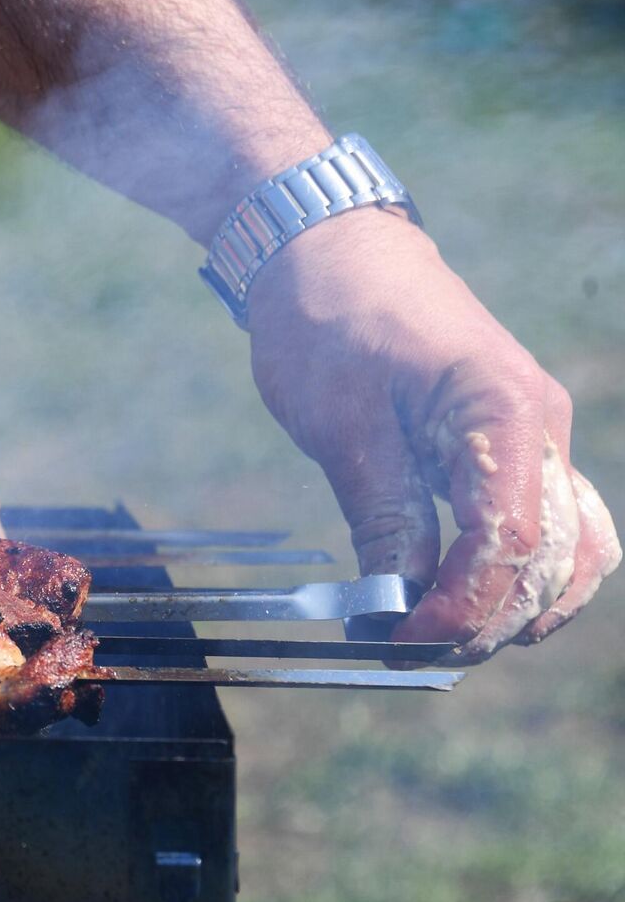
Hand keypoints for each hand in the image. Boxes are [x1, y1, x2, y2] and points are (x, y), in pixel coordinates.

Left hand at [246, 208, 618, 662]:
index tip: (397, 641)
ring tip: (440, 638)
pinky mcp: (515, 443)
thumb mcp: (341, 425)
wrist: (329, 248)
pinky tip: (464, 600)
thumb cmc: (328, 320)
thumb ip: (383, 516)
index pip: (509, 544)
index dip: (459, 609)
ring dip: (518, 606)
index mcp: (503, 413)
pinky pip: (549, 523)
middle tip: (409, 653)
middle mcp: (542, 427)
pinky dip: (520, 572)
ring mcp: (538, 435)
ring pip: (573, 550)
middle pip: (552, 560)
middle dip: (488, 621)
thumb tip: (397, 604)